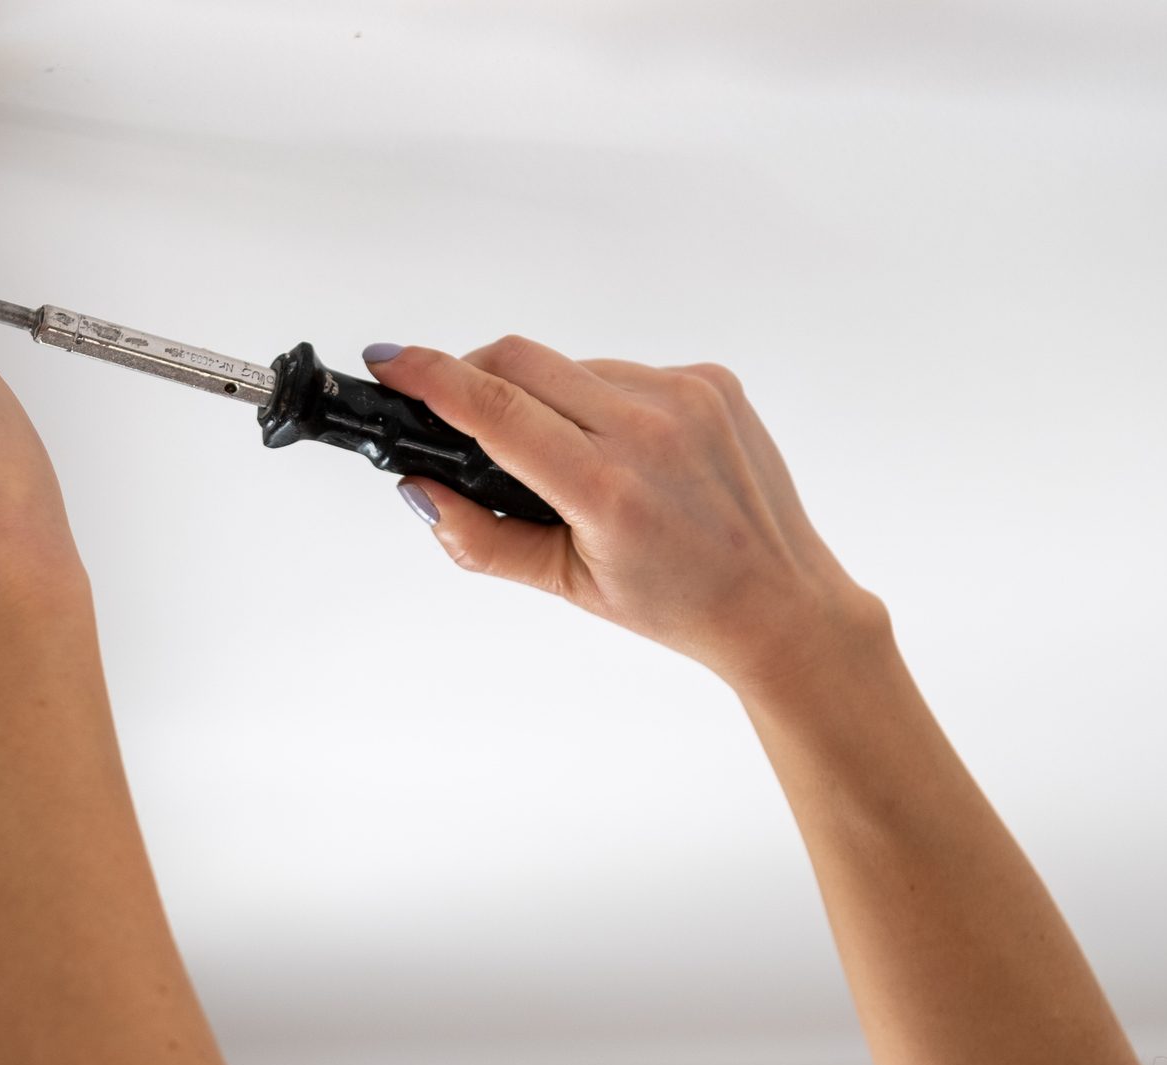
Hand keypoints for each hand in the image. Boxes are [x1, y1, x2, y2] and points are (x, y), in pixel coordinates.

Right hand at [369, 338, 883, 695]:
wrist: (778, 600)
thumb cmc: (675, 602)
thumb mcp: (564, 585)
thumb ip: (478, 538)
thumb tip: (419, 489)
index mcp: (608, 489)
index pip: (496, 409)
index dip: (430, 377)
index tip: (389, 360)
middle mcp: (651, 430)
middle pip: (522, 362)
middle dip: (473, 377)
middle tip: (452, 411)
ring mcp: (687, 396)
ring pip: (571, 367)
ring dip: (543, 398)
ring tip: (561, 459)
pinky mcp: (711, 380)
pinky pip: (622, 371)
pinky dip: (599, 401)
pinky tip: (619, 450)